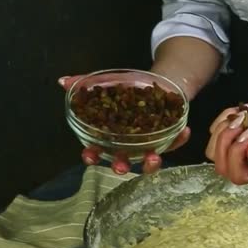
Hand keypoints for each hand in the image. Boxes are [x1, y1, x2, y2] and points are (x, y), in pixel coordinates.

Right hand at [58, 75, 190, 174]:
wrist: (160, 82)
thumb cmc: (130, 86)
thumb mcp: (108, 82)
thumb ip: (84, 84)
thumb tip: (63, 81)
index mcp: (110, 136)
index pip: (96, 151)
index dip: (91, 156)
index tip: (90, 156)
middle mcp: (129, 145)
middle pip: (122, 161)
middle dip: (121, 166)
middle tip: (121, 166)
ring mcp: (150, 144)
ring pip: (148, 160)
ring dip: (151, 163)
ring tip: (154, 157)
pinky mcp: (169, 138)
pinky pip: (175, 143)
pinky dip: (180, 139)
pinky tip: (184, 131)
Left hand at [205, 84, 247, 184]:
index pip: (240, 176)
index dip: (237, 154)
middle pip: (222, 167)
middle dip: (226, 141)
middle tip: (242, 122)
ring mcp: (238, 155)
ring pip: (213, 153)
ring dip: (223, 130)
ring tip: (241, 117)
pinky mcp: (229, 142)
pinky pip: (212, 137)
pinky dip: (222, 121)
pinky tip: (239, 114)